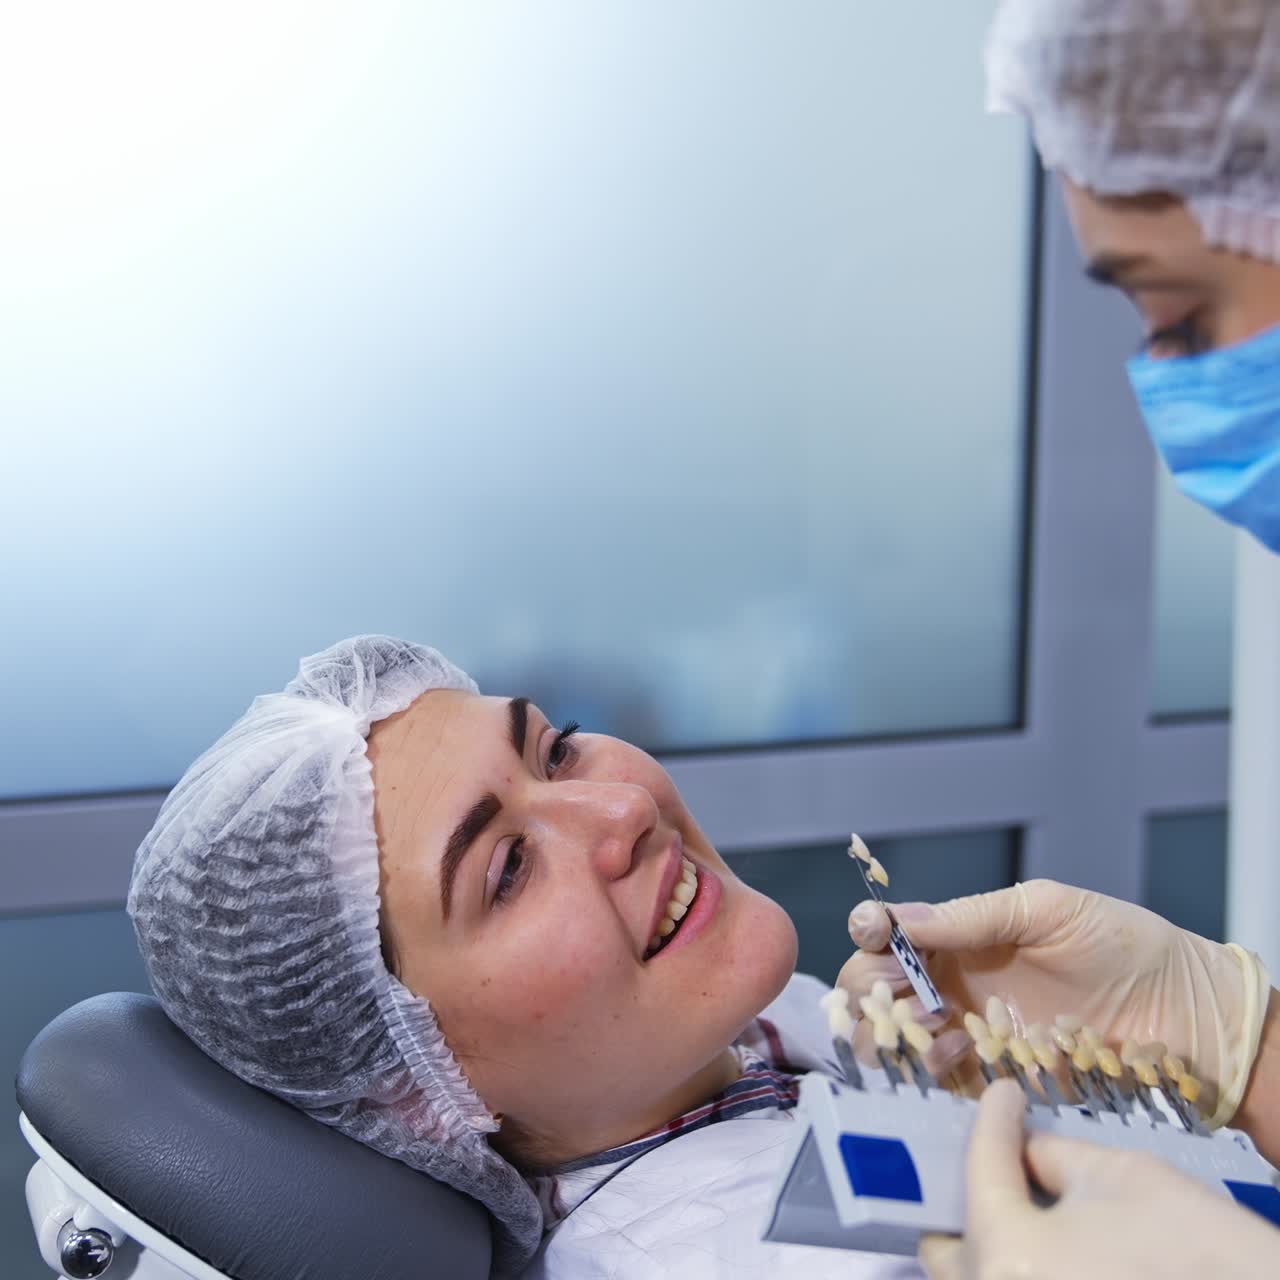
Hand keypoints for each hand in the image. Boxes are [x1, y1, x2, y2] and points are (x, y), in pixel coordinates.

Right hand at [836, 879, 1269, 1126]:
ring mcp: (967, 1031)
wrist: (1181, 1010)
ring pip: (891, 1036)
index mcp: (957, 935)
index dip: (870, 930)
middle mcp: (950, 981)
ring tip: (928, 1020)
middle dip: (868, 986)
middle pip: (872, 986)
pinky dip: (930, 1066)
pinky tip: (958, 1052)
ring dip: (891, 1029)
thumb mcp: (1045, 909)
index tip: (877, 932)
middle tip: (897, 988)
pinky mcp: (990, 1076)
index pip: (886, 932)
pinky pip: (937, 1079)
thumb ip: (972, 916)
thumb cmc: (1120, 943)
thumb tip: (902, 918)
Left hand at [920, 1079, 1279, 1279]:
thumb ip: (1053, 1156)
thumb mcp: (1120, 1175)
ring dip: (984, 1238)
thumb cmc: (1192, 1242)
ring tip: (1011, 1198)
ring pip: (975, 1278)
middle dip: (961, 1199)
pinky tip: (1043, 1240)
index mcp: (1008, 1252)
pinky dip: (1016, 1266)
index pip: (981, 1167)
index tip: (1001, 1093)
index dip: (993, 1120)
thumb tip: (1023, 1148)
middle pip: (946, 1248)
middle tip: (991, 1161)